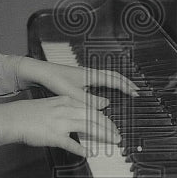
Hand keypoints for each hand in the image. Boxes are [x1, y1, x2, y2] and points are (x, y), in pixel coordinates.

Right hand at [0, 96, 121, 157]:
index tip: (113, 126)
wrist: (13, 118)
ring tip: (113, 141)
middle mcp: (66, 110)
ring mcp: (60, 122)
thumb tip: (83, 117)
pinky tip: (88, 153)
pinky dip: (80, 149)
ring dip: (103, 135)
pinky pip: (71, 143)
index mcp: (66, 101)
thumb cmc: (30, 113)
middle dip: (109, 127)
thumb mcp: (53, 104)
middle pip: (94, 117)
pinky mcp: (53, 136)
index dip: (105, 119)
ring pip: (88, 127)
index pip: (92, 109)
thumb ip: (69, 109)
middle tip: (118, 136)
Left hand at [18, 58, 138, 108]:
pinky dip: (108, 83)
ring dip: (118, 82)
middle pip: (113, 76)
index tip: (135, 93)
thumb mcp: (72, 94)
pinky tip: (106, 90)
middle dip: (126, 83)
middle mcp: (90, 73)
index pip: (114, 80)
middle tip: (136, 90)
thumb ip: (90, 100)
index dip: (126, 87)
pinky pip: (100, 78)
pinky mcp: (80, 77)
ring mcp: (85, 74)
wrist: (40, 72)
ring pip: (107, 76)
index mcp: (91, 76)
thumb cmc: (54, 80)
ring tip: (125, 88)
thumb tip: (106, 105)